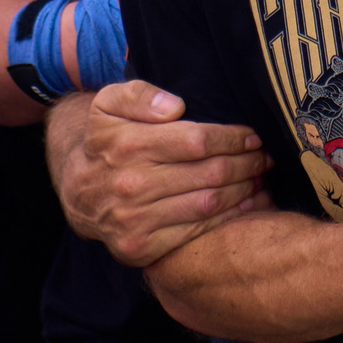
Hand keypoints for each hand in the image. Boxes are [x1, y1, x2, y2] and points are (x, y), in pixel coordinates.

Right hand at [57, 81, 270, 266]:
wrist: (78, 192)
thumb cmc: (106, 141)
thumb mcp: (109, 104)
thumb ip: (140, 95)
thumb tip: (175, 107)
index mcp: (127, 145)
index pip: (197, 141)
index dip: (232, 138)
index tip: (252, 136)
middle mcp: (131, 184)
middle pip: (209, 173)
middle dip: (245, 163)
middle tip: (264, 157)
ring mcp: (134, 220)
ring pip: (208, 203)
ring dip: (243, 190)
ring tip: (260, 178)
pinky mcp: (139, 247)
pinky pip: (196, 232)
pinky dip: (227, 220)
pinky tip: (246, 205)